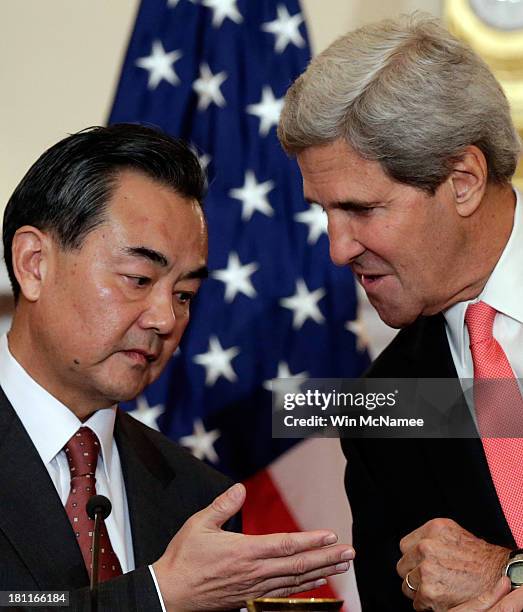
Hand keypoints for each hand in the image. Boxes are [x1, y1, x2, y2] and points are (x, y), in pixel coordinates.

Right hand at [153, 483, 353, 610]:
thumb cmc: (184, 558)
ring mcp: (254, 588)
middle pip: (298, 565)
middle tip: (349, 552)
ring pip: (295, 581)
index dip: (311, 541)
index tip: (331, 535)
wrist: (171, 593)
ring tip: (341, 566)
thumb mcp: (199, 524)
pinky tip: (316, 582)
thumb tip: (240, 488)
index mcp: (244, 551)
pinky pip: (282, 593)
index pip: (286, 546)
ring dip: (321, 572)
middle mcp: (254, 572)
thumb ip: (222, 505)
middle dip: (327, 558)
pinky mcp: (250, 598)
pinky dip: (303, 587)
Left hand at [397, 518, 509, 609]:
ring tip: (437, 588)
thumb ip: (431, 538)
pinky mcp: (429, 591)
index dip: (412, 557)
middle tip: (428, 578)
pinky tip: (441, 598)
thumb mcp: (453, 533)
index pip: (404, 546)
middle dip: (413, 573)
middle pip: (403, 565)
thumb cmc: (480, 557)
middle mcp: (426, 547)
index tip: (419, 563)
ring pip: (407, 585)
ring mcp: (426, 569)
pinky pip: (416, 601)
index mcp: (431, 530)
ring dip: (419, 590)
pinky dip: (427, 604)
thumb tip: (416, 546)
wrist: (499, 575)